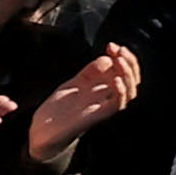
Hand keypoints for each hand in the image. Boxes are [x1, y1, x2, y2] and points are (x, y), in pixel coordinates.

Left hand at [28, 44, 141, 164]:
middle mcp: (108, 98)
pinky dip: (120, 91)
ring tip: (119, 60)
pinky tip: (115, 79)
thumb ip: (90, 72)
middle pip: (132, 79)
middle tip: (118, 49)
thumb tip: (106, 58)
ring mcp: (105, 106)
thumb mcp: (75, 83)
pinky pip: (118, 104)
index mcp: (104, 89)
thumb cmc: (59, 109)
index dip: (122, 57)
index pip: (124, 71)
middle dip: (129, 62)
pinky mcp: (99, 115)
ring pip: (131, 91)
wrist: (43, 129)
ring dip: (128, 73)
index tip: (111, 45)